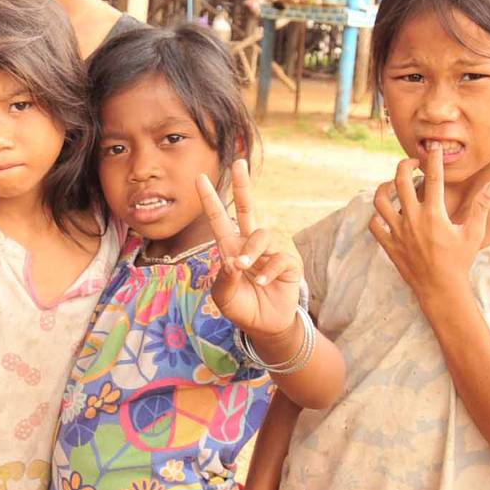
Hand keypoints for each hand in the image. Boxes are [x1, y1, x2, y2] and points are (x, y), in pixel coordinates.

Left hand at [196, 159, 302, 337]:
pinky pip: (280, 257)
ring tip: (246, 270)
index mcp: (230, 248)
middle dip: (243, 185)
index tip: (200, 178)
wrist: (265, 326)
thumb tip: (232, 260)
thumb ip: (224, 279)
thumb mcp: (224, 296)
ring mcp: (271, 251)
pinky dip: (269, 270)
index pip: (219, 219)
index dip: (210, 199)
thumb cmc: (242, 308)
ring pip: (263, 235)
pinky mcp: (289, 262)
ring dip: (253, 251)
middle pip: (248, 208)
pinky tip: (264, 282)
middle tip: (239, 163)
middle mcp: (250, 244)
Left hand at [369, 145, 489, 304]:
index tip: (434, 148)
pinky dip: (377, 215)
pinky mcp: (388, 244)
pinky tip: (386, 212)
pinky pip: (374, 224)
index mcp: (434, 214)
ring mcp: (397, 231)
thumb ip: (481, 206)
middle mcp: (412, 219)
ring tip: (393, 184)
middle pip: (399, 182)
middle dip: (404, 165)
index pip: (434, 178)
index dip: (433, 159)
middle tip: (411, 162)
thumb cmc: (459, 260)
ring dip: (384, 188)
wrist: (440, 288)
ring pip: (380, 201)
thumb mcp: (474, 233)